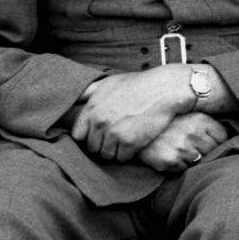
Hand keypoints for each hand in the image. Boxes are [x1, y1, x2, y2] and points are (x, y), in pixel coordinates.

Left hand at [72, 67, 193, 161]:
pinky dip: (129, 154)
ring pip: (106, 155)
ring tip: (125, 142)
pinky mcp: (130, 143)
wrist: (164, 89)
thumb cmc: (138, 84)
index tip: (98, 134)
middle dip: (102, 144)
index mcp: (92, 108)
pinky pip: (122, 158)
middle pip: (92, 147)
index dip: (88, 136)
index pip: (78, 135)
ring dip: (115, 151)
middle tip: (115, 138)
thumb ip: (88, 92)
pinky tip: (135, 144)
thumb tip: (74, 98)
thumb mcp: (109, 82)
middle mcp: (100, 122)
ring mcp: (115, 133)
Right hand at [139, 111, 232, 173]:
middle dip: (204, 152)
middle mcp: (193, 133)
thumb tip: (233, 134)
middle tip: (190, 146)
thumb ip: (208, 125)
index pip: (222, 137)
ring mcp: (182, 147)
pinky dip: (178, 165)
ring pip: (199, 162)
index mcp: (201, 120)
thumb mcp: (190, 116)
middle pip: (212, 151)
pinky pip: (184, 169)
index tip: (205, 141)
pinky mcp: (170, 160)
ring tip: (178, 149)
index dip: (215, 141)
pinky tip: (170, 155)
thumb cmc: (168, 124)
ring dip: (191, 159)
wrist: (136, 129)